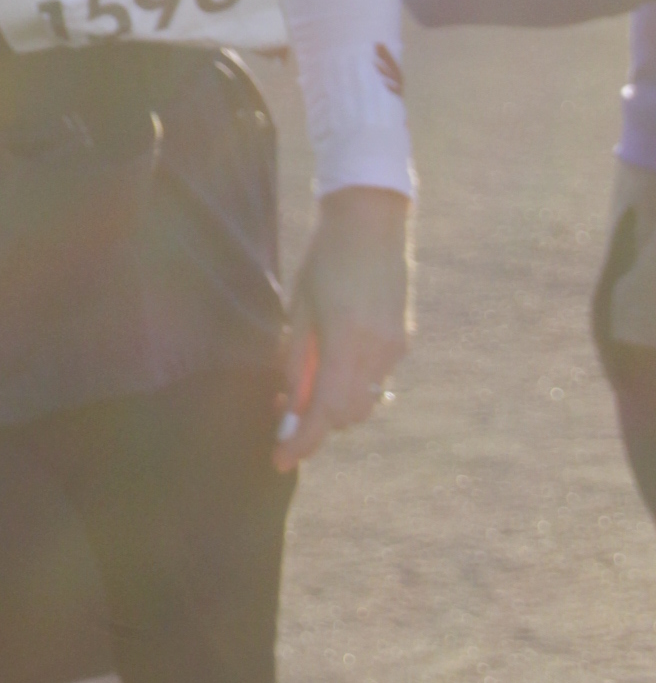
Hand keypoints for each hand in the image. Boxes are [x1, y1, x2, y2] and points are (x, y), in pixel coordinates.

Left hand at [278, 187, 412, 463]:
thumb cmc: (325, 260)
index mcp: (347, 340)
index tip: (280, 459)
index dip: (303, 440)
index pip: (325, 410)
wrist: (371, 223)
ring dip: (335, 404)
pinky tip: (331, 364)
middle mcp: (379, 351)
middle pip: (348, 414)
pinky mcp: (403, 340)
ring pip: (365, 400)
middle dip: (317, 422)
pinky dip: (352, 383)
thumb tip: (291, 405)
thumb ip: (297, 360)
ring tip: (303, 385)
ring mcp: (396, 348)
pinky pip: (376, 378)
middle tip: (283, 409)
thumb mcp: (300, 309)